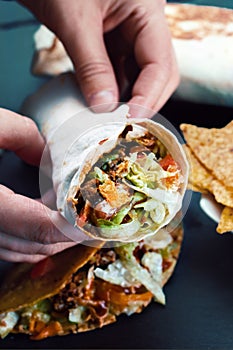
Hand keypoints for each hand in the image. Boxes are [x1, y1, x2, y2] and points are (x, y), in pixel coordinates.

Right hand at [0, 108, 85, 262]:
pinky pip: (5, 246)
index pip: (38, 227)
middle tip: (92, 219)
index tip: (95, 220)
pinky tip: (43, 224)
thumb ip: (21, 134)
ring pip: (20, 252)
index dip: (72, 228)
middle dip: (68, 236)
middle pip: (34, 245)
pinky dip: (30, 241)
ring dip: (52, 241)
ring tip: (74, 221)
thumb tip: (47, 155)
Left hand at [20, 0, 178, 113]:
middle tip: (125, 126)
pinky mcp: (112, 45)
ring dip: (126, 101)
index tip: (131, 120)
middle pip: (158, 74)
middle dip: (144, 102)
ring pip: (138, 78)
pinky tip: (101, 104)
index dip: (149, 96)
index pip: (160, 63)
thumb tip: (104, 106)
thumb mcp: (75, 21)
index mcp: (147, 10)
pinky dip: (111, 92)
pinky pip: (118, 75)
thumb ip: (92, 65)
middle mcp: (143, 25)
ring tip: (110, 120)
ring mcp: (129, 36)